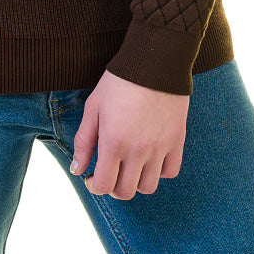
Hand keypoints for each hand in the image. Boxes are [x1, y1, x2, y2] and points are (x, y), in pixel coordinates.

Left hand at [69, 69, 189, 199]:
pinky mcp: (177, 141)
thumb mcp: (93, 107)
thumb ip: (84, 141)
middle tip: (109, 171)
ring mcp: (160, 148)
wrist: (153, 62)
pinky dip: (159, 171)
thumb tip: (77, 170)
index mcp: (113, 142)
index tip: (92, 177)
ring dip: (136, 181)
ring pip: (148, 186)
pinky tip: (150, 157)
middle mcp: (138, 150)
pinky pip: (170, 172)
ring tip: (129, 165)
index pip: (104, 185)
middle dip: (113, 186)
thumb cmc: (119, 82)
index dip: (94, 186)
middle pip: (126, 191)